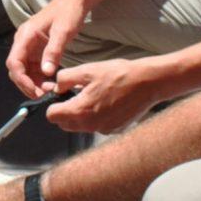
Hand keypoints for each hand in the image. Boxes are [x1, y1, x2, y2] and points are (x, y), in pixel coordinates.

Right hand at [6, 0, 87, 98]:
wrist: (75, 1)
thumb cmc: (68, 12)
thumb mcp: (63, 32)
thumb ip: (54, 51)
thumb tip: (46, 73)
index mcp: (25, 36)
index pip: (14, 63)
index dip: (21, 80)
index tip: (34, 92)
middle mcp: (24, 42)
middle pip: (17, 70)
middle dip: (27, 84)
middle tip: (44, 95)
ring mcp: (30, 47)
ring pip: (25, 71)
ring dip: (34, 83)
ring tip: (50, 91)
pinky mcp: (38, 51)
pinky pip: (34, 69)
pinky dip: (41, 79)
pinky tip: (52, 84)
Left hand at [42, 57, 164, 135]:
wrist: (148, 83)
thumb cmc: (119, 75)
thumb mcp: (87, 70)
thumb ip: (65, 79)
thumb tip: (56, 86)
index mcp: (81, 111)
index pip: (52, 116)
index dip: (52, 104)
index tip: (59, 96)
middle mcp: (91, 125)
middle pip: (65, 124)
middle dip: (64, 111)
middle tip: (73, 94)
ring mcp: (104, 130)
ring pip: (81, 126)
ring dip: (80, 114)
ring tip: (92, 95)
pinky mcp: (114, 130)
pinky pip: (96, 126)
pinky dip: (96, 116)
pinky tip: (105, 101)